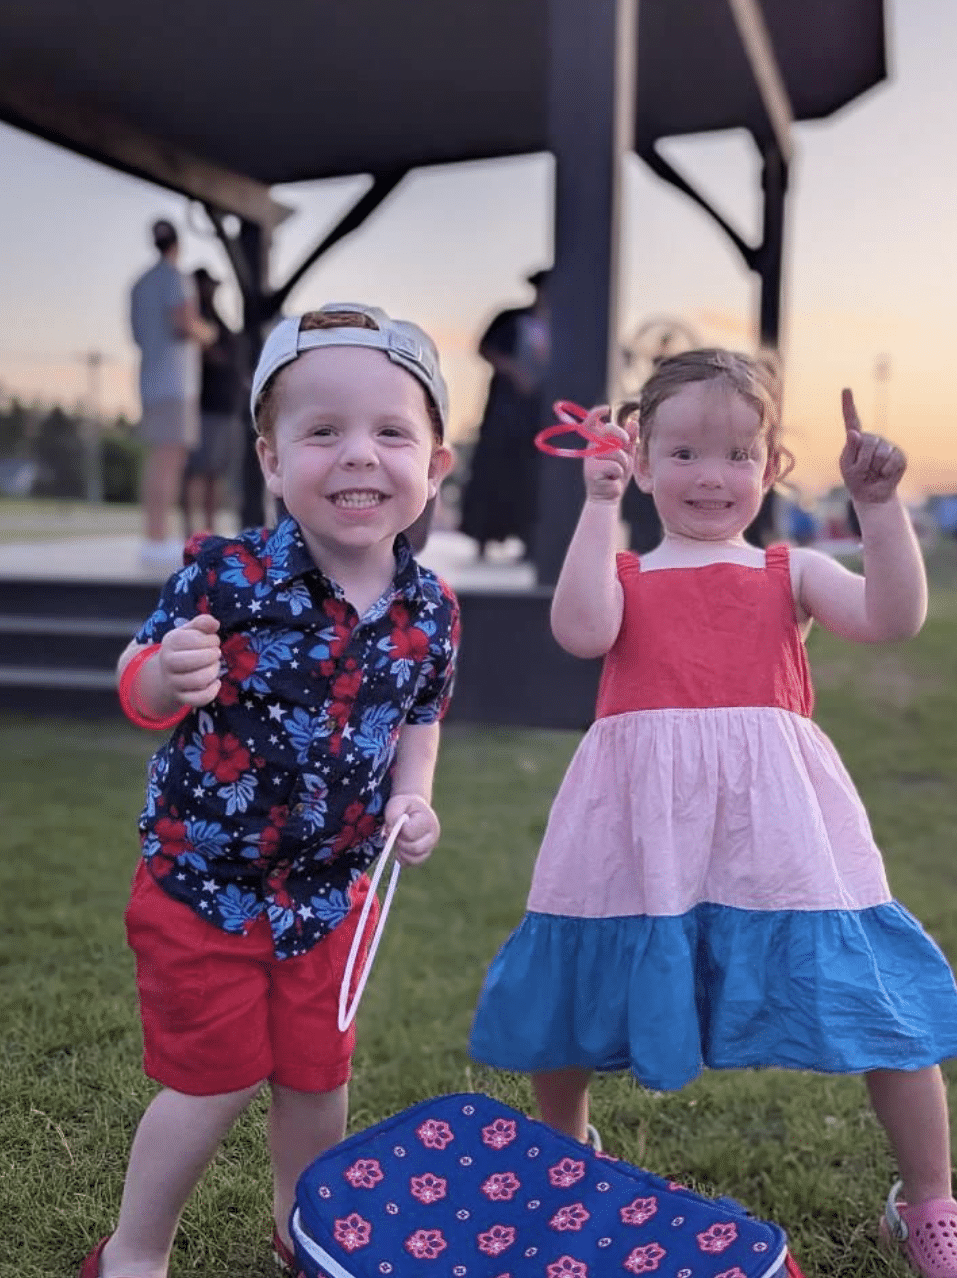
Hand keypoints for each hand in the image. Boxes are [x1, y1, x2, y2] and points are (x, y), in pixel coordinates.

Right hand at [159, 613, 221, 705]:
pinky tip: (216, 682)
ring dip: (213, 672)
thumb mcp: (190, 631)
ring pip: (198, 680)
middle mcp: (168, 662)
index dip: (210, 639)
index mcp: (170, 642)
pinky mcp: (181, 697)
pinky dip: (212, 691)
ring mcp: (173, 681)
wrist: (166, 673)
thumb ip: (202, 623)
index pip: (193, 639)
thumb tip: (215, 623)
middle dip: (212, 655)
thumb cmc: (184, 648)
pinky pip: (198, 699)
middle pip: (195, 660)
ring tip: (214, 666)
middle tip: (216, 653)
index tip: (213, 640)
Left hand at [383, 794, 440, 866]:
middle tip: (393, 834)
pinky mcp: (423, 856)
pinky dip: (401, 858)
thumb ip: (393, 814)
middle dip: (399, 842)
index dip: (398, 830)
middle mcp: (433, 836)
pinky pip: (411, 864)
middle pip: (415, 848)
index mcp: (428, 820)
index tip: (393, 823)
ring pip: (413, 859)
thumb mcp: (397, 803)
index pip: (410, 832)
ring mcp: (429, 848)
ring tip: (397, 839)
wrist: (414, 810)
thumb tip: (391, 831)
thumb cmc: (406, 806)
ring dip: (400, 851)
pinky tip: (399, 847)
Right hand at [581, 406, 635, 503]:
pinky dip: (619, 473)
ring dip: (623, 463)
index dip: (595, 413)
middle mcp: (591, 449)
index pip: (592, 423)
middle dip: (622, 436)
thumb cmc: (617, 475)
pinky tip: (612, 479)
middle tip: (626, 445)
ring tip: (617, 472)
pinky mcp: (591, 471)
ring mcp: (590, 460)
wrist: (608, 497)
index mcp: (597, 442)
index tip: (606, 408)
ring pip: (616, 451)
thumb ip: (630, 439)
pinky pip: (614, 466)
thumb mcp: (627, 455)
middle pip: (609, 430)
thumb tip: (634, 421)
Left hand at [839, 388, 905, 504]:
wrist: (872, 495)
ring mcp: (887, 445)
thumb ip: (850, 450)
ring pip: (880, 453)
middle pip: (868, 442)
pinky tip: (884, 474)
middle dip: (863, 461)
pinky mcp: (899, 455)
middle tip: (863, 470)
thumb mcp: (848, 467)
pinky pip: (892, 461)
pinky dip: (886, 472)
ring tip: (874, 472)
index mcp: (855, 440)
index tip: (845, 389)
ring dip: (874, 468)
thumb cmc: (856, 480)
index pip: (851, 419)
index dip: (848, 404)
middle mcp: (872, 438)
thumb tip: (853, 432)